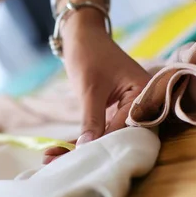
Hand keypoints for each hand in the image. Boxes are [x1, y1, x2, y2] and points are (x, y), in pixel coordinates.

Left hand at [43, 9, 150, 163]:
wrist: (82, 34)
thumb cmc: (90, 53)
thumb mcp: (90, 89)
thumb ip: (92, 120)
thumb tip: (87, 148)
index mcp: (145, 94)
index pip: (128, 128)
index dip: (104, 145)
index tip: (80, 159)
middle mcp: (141, 103)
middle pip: (117, 136)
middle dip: (89, 150)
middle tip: (58, 161)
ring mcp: (127, 107)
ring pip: (105, 135)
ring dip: (79, 147)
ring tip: (50, 158)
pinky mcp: (113, 110)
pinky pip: (99, 128)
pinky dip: (79, 137)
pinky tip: (55, 150)